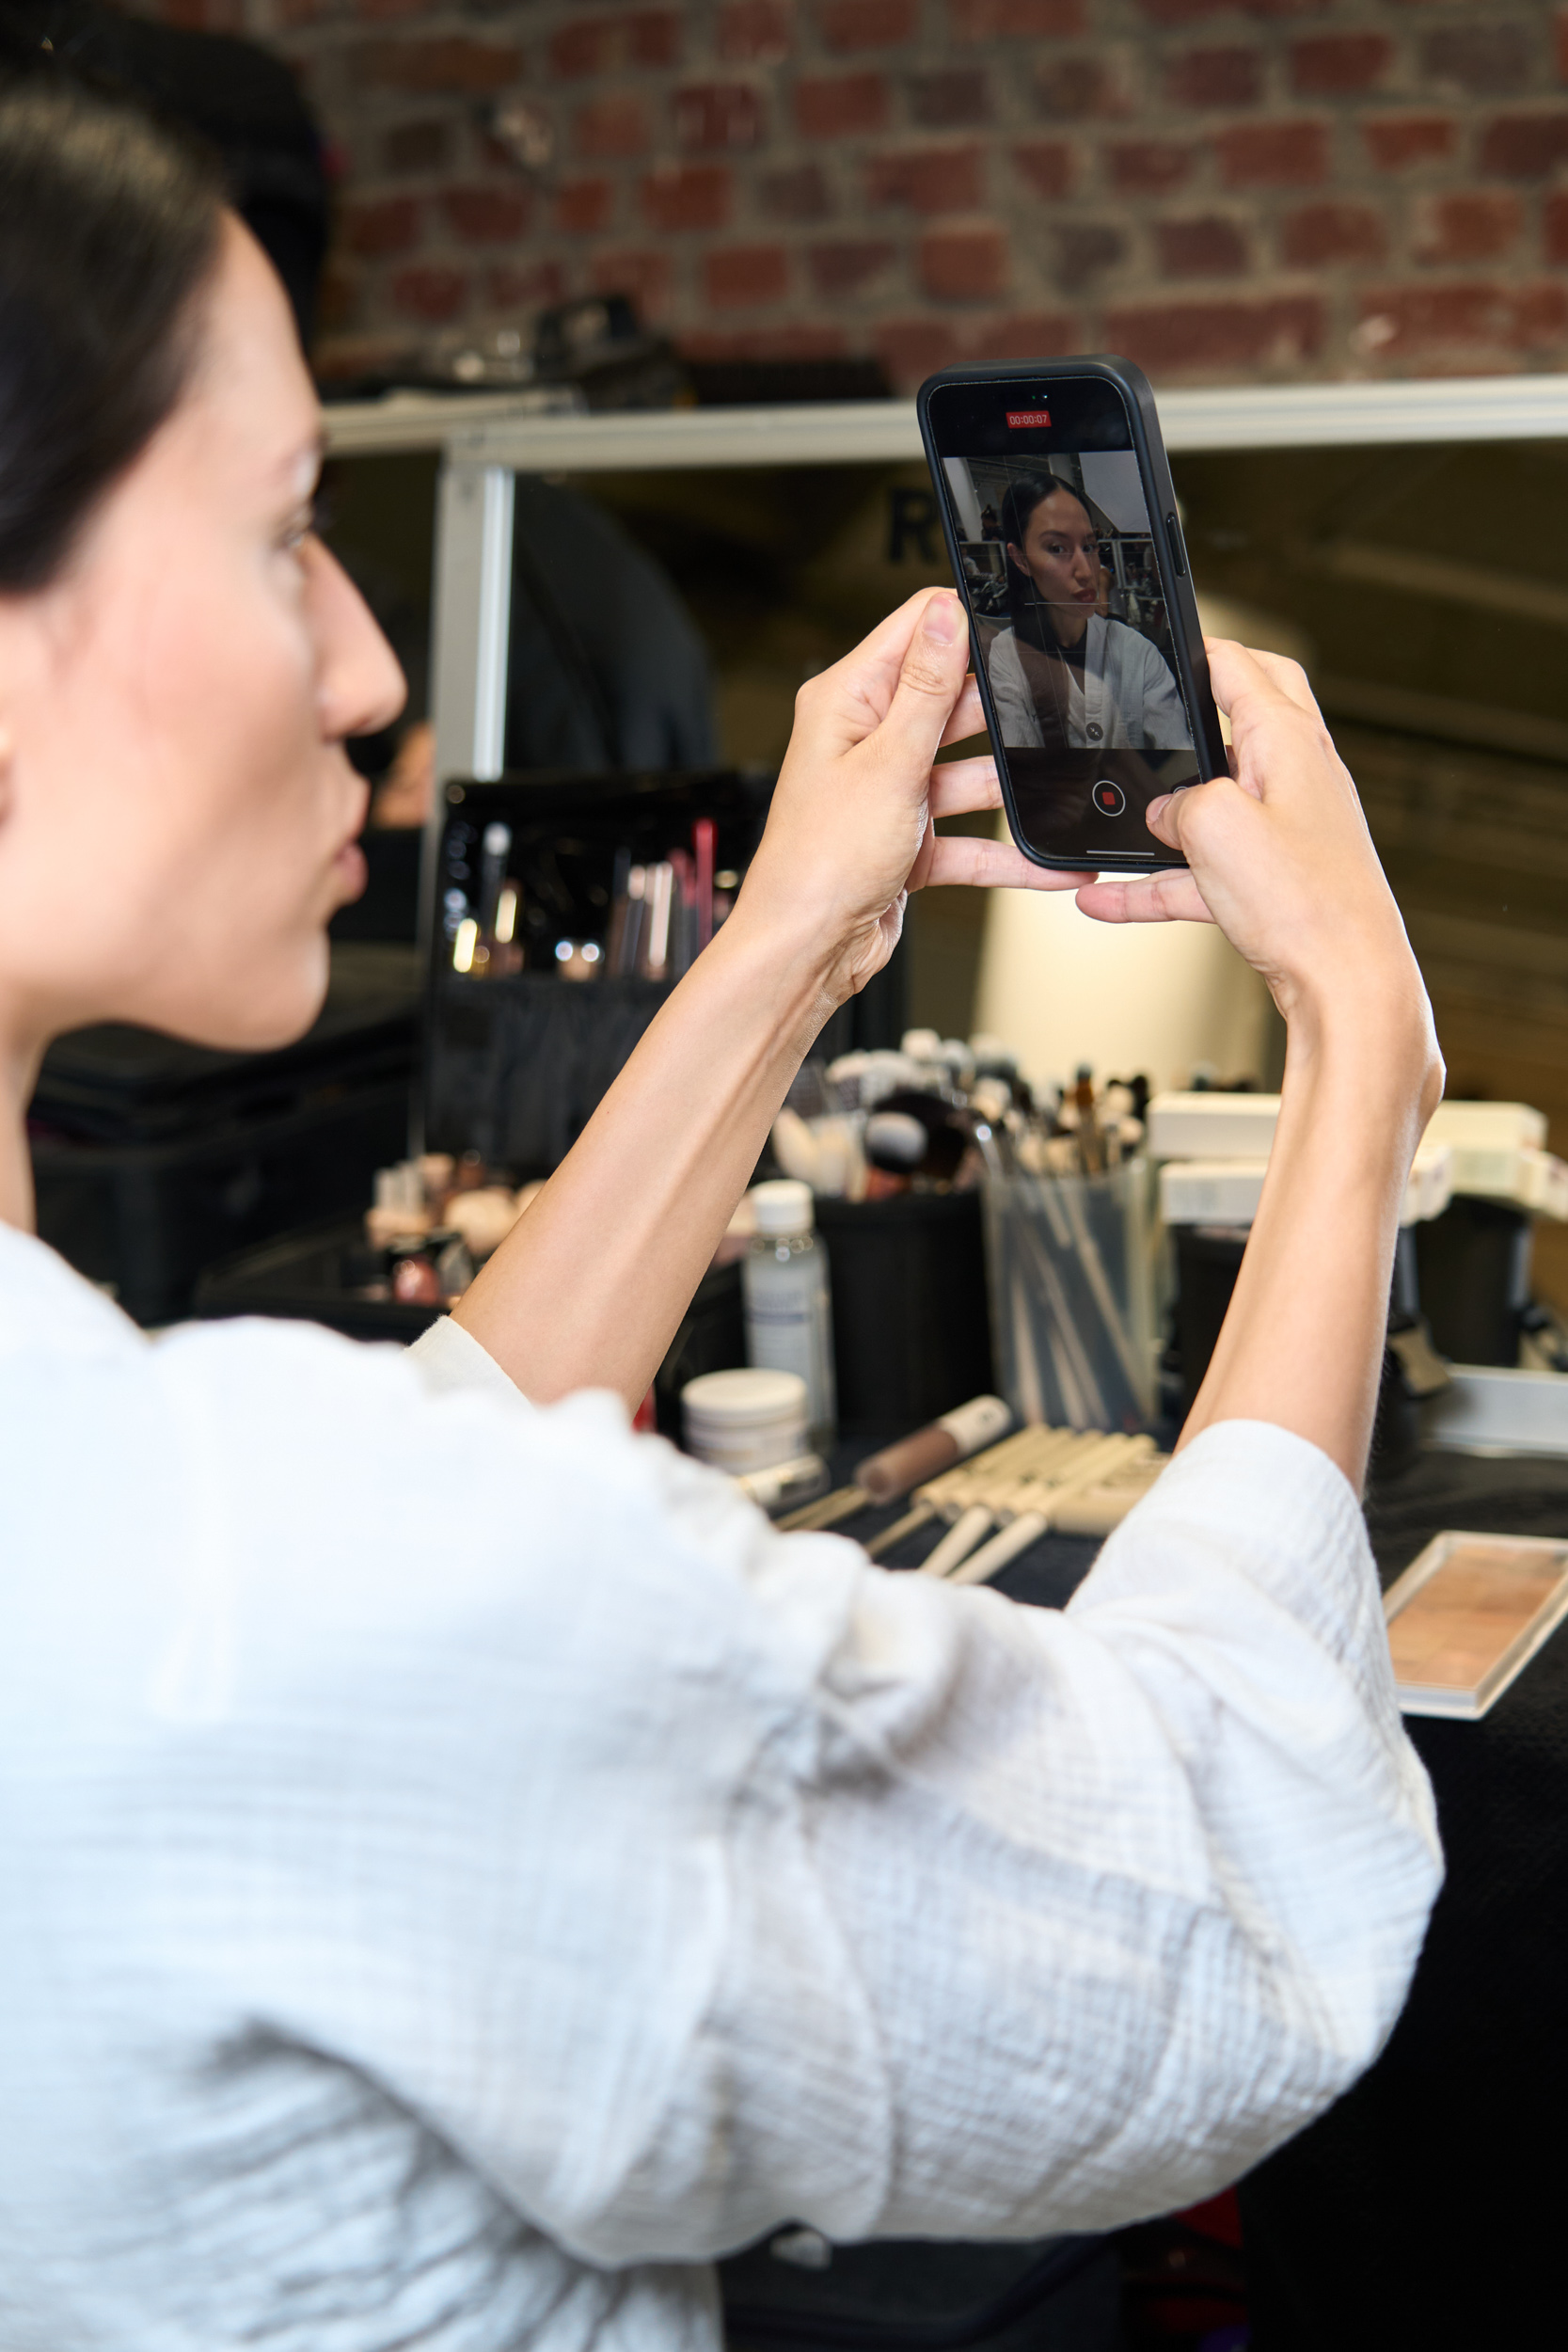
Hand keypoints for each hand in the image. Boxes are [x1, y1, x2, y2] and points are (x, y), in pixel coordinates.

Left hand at [732, 588, 1090, 1008]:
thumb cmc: (818, 862)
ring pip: (967, 773)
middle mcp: (866, 741)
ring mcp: (890, 792)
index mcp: (846, 702)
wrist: (806, 951)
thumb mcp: (888, 763)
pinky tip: (1048, 864)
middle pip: (952, 702)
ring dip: (1008, 788)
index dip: (963, 626)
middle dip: (999, 712)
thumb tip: (947, 616)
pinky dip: (1005, 854)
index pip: (913, 632)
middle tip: (1048, 713)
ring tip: (1057, 791)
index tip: (1016, 630)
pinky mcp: (908, 840)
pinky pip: (970, 839)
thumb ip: (927, 690)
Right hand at [1078, 641, 1439, 1089]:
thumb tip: (1165, 812)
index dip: (1197, 647)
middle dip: (1198, 703)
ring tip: (1117, 818)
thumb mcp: (1215, 826)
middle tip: (1160, 702)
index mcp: (1288, 740)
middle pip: (1246, 714)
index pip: (1242, 665)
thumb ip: (1177, 801)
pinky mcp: (1275, 879)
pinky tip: (1107, 899)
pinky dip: (1156, 881)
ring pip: (1215, 798)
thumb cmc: (1307, 904)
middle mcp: (1296, 775)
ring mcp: (1288, 828)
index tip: (1164, 645)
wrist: (1345, 984)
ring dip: (1165, 808)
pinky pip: (1202, 869)